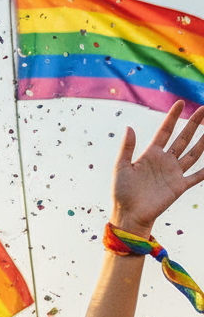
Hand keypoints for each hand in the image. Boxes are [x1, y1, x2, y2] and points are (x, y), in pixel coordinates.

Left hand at [111, 102, 203, 237]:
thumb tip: (129, 127)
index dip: (172, 117)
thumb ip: (126, 148)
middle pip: (183, 138)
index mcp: (150, 154)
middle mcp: (165, 161)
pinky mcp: (180, 186)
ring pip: (193, 153)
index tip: (180, 103)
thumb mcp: (121, 167)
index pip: (165, 131)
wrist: (129, 214)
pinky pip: (197, 176)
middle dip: (194, 123)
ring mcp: (174, 173)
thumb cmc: (121, 192)